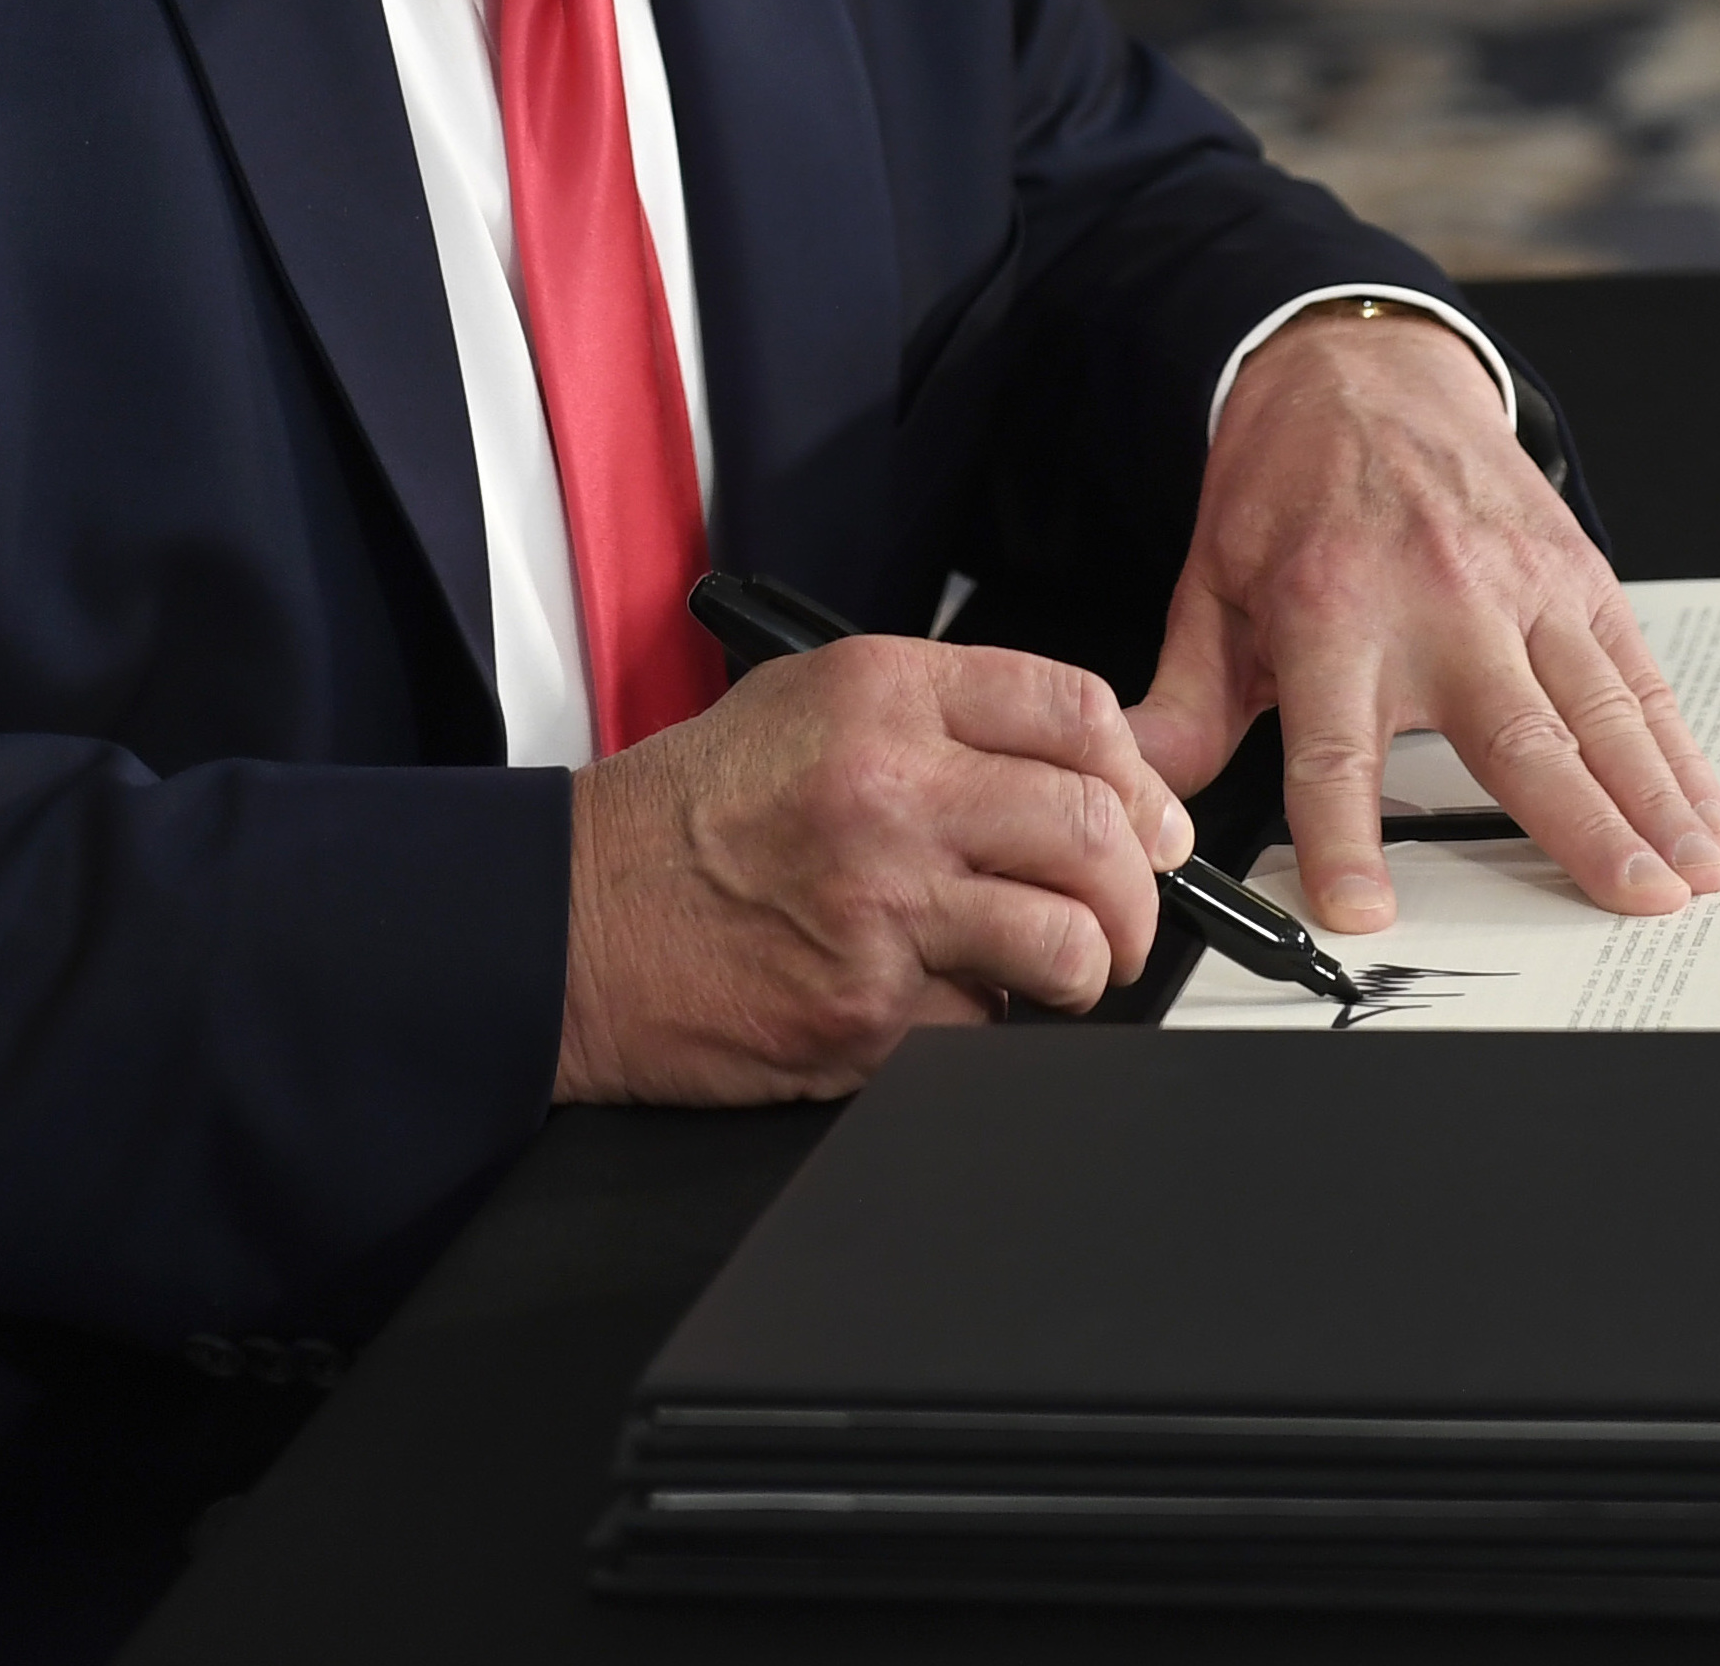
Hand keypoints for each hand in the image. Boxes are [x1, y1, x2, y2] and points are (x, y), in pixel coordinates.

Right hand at [555, 636, 1192, 1101]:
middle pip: (1097, 828)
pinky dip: (985, 1024)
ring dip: (1086, 967)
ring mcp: (883, 907)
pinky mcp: (867, 1013)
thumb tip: (1080, 774)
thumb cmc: (685, 817)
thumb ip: (941, 717)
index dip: (1141, 777)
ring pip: (1069, 941)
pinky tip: (943, 999)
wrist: (569, 920)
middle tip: (1129, 909)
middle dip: (1140, 886)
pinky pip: (987, 1025)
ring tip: (1058, 968)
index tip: (1150, 819)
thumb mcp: (805, 703)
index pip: (1078, 711)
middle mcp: (891, 788)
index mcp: (883, 695)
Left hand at [1129, 306, 1719, 937]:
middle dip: (1582, 825)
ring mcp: (1522, 587)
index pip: (1335, 750)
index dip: (1345, 836)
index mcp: (1331, 615)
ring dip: (1657, 798)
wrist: (1360, 370)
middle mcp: (1439, 601)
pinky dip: (1680, 748)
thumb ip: (1184, 707)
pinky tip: (1707, 810)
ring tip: (1695, 875)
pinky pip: (1638, 672)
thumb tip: (1144, 795)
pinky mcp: (1577, 574)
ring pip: (1601, 709)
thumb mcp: (1212, 590)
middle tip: (1632, 899)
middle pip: (1516, 735)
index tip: (1364, 910)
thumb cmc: (1288, 489)